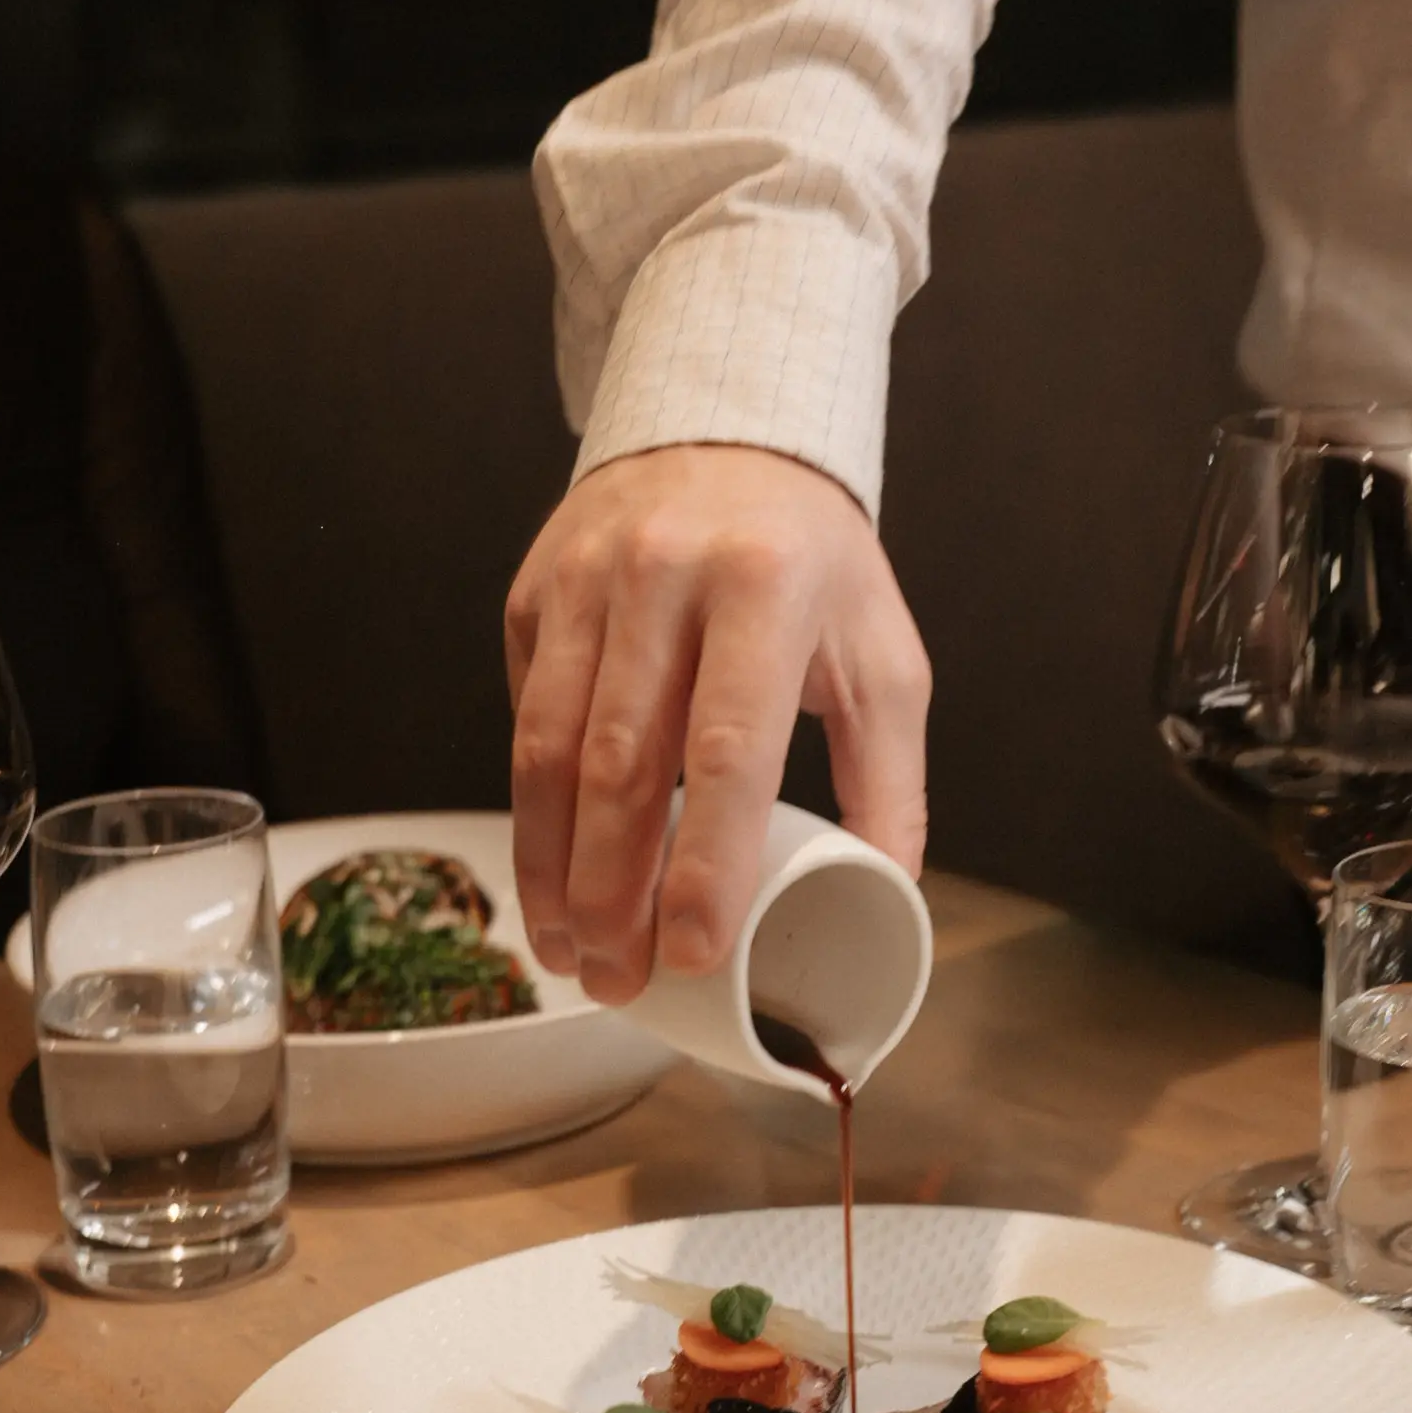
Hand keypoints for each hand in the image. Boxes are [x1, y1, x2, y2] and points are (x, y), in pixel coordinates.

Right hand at [505, 443, 930, 1003]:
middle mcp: (665, 575)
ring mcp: (585, 581)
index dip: (707, 860)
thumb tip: (887, 890)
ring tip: (568, 951)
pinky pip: (522, 715)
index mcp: (768, 587)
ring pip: (547, 749)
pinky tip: (551, 871)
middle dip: (612, 891)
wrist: (722, 430)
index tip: (694, 951)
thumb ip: (890, 776)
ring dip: (552, 867)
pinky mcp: (534, 594)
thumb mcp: (882, 653)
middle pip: (621, 763)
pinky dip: (531, 808)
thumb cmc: (812, 562)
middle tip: (617, 982)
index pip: (729, 747)